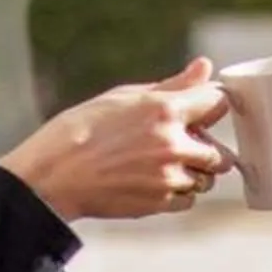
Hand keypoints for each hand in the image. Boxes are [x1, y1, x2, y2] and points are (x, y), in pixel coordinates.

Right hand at [0, 58, 233, 222]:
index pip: (218, 102)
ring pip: (208, 179)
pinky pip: (188, 200)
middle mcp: (173, 144)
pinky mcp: (158, 203)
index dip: (211, 105)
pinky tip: (153, 182)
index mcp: (164, 110)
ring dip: (194, 172)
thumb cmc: (79, 130)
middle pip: (222, 151)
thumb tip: (204, 68)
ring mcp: (168, 177)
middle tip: (182, 144)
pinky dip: (179, 193)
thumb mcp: (123, 97)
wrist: (50, 176)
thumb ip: (171, 86)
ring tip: (162, 165)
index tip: (201, 110)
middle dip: (206, 147)